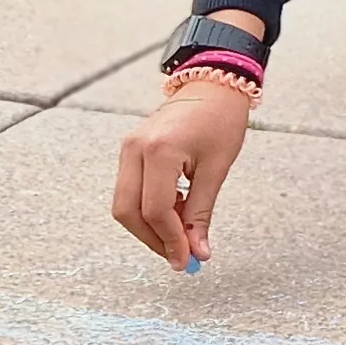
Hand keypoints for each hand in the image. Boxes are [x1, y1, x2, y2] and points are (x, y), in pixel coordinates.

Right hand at [111, 83, 249, 269]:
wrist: (212, 84)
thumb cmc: (221, 120)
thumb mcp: (216, 170)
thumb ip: (202, 213)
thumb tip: (198, 252)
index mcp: (160, 151)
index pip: (155, 210)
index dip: (170, 241)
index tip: (187, 260)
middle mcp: (135, 149)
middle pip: (128, 211)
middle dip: (152, 239)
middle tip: (179, 255)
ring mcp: (128, 148)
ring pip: (124, 204)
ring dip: (148, 226)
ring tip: (181, 231)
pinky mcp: (129, 150)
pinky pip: (129, 190)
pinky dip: (147, 209)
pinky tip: (175, 211)